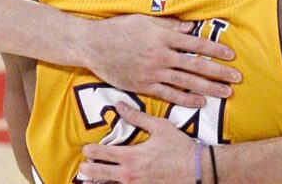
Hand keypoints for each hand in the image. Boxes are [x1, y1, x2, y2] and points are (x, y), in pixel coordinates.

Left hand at [80, 102, 196, 183]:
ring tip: (87, 182)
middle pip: (99, 174)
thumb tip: (119, 105)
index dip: (90, 151)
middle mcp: (130, 175)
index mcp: (132, 156)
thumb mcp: (160, 127)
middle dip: (87, 169)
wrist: (199, 170)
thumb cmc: (180, 147)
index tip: (85, 149)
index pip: (102, 154)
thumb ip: (137, 117)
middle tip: (82, 167)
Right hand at [81, 14, 240, 106]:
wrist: (92, 45)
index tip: (231, 55)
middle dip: (219, 72)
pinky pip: (168, 95)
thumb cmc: (118, 29)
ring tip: (225, 93)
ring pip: (186, 82)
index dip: (215, 49)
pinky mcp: (143, 86)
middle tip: (237, 78)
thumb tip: (192, 26)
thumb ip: (169, 24)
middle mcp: (161, 56)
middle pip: (196, 65)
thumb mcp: (144, 20)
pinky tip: (200, 102)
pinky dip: (185, 99)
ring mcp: (152, 73)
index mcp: (163, 37)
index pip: (196, 43)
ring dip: (208, 88)